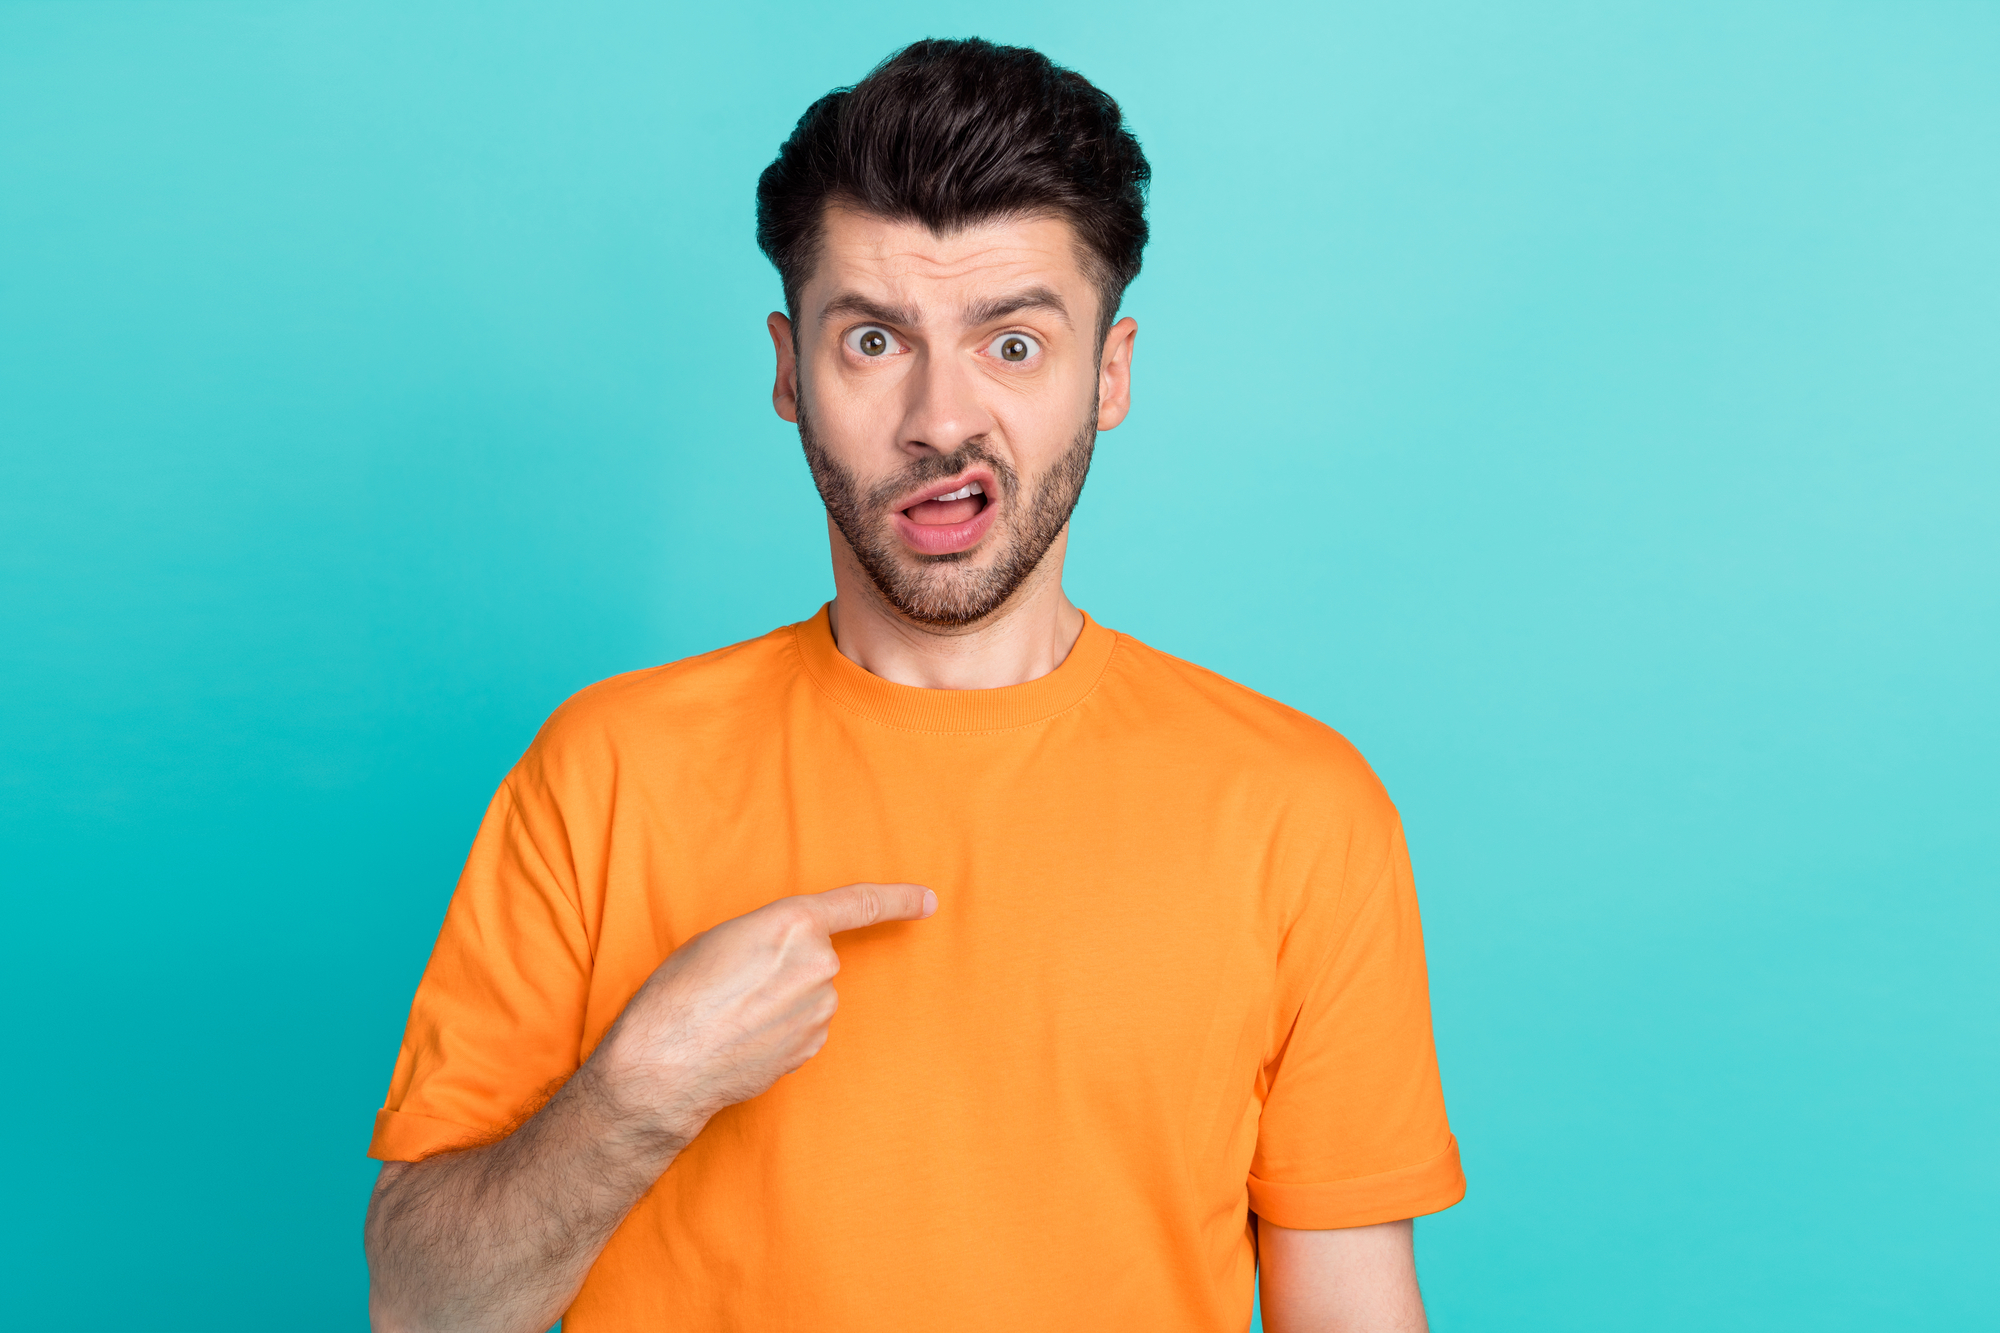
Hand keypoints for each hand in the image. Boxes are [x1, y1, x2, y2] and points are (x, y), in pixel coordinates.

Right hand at [587, 883, 937, 1144]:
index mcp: (793, 922)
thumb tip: (790, 958)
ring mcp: (821, 1008)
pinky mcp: (814, 1045)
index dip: (898, 900)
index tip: (928, 900)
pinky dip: (779, 1030)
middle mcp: (818, 962)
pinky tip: (743, 1038)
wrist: (666, 1065)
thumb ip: (769, 935)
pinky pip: (803, 1026)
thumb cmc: (680, 995)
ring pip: (809, 994)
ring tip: (732, 1014)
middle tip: (734, 984)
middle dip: (784, 967)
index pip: (859, 905)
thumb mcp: (721, 939)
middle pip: (815, 956)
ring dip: (780, 1001)